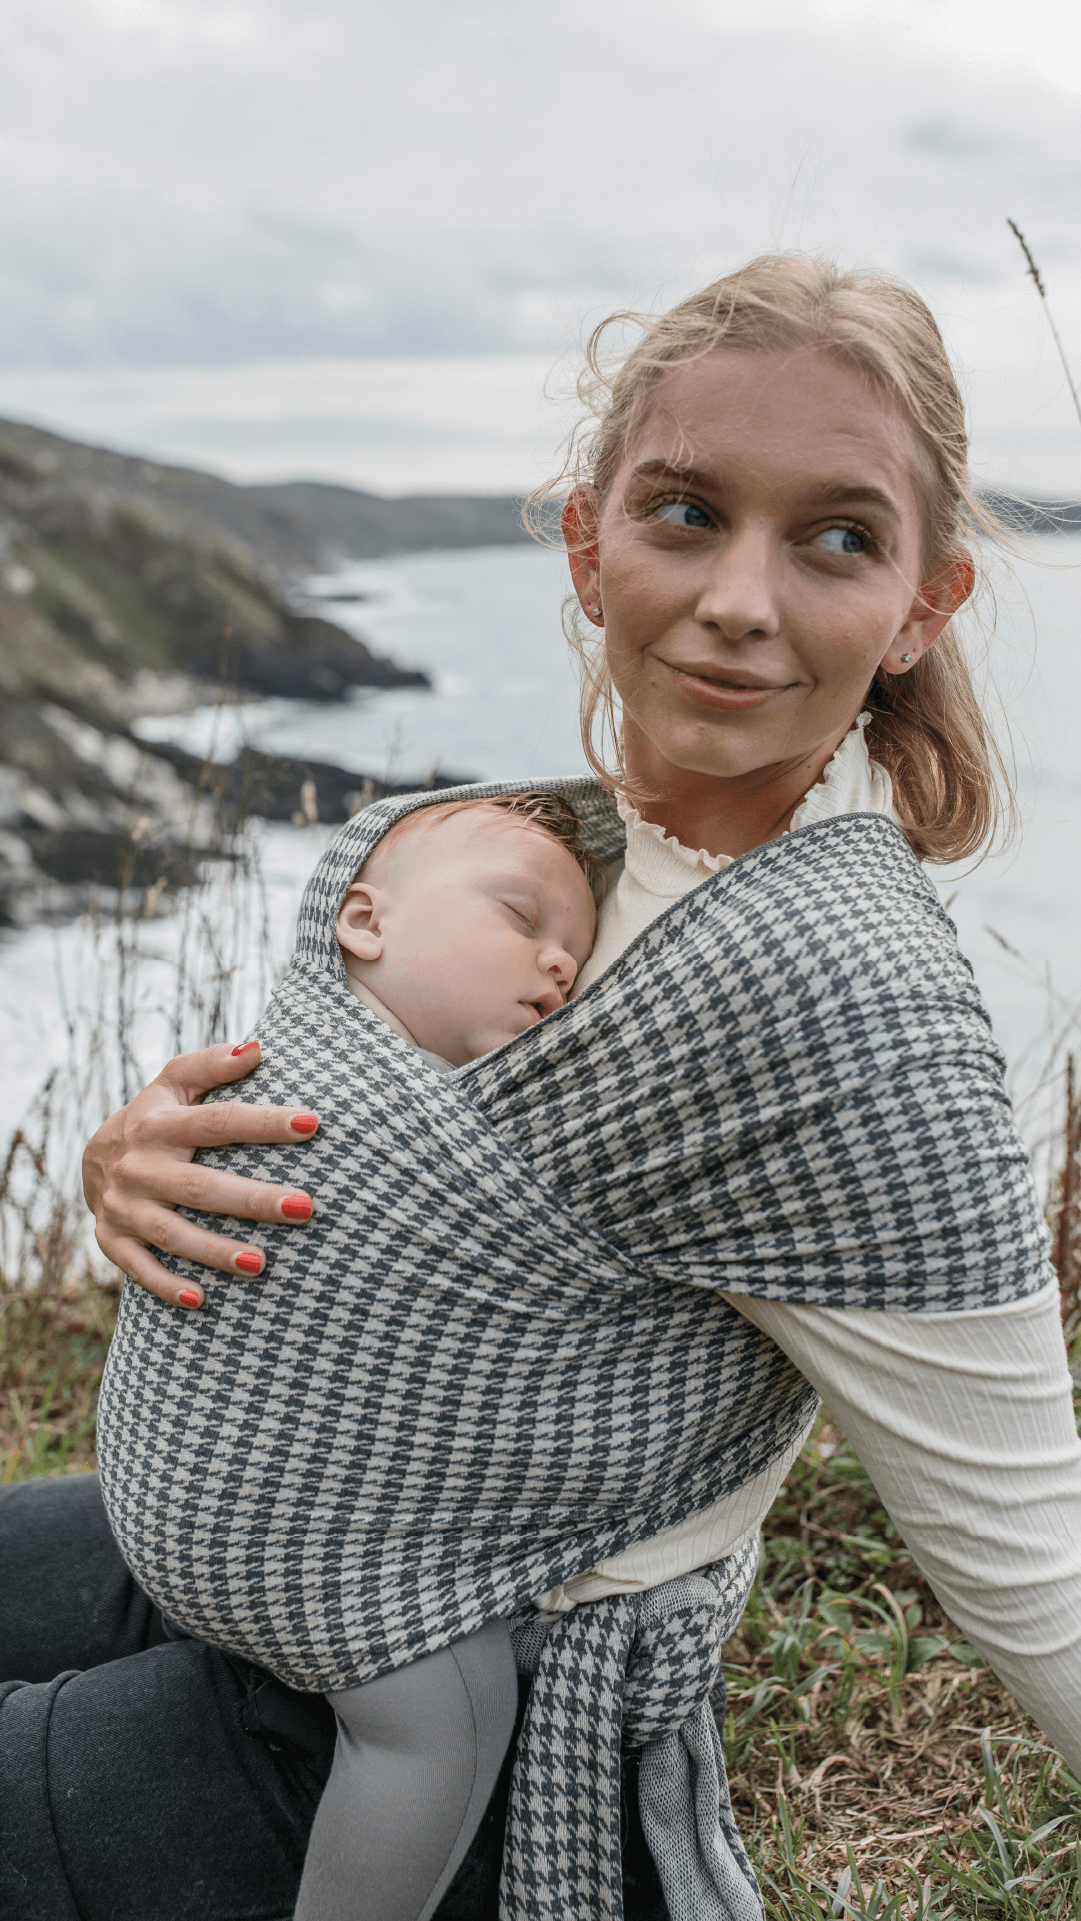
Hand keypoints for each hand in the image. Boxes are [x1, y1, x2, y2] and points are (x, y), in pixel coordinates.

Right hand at [82, 1041, 318, 1309]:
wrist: (92, 1158)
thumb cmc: (155, 1116)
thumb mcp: (174, 1083)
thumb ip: (212, 1064)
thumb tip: (257, 1049)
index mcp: (159, 1124)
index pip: (219, 1122)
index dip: (265, 1122)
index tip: (313, 1123)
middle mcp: (139, 1166)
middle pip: (201, 1186)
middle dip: (253, 1199)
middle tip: (305, 1208)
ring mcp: (124, 1207)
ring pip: (172, 1233)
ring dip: (215, 1251)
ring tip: (263, 1264)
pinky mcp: (113, 1240)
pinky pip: (139, 1269)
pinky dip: (167, 1286)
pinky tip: (203, 1301)